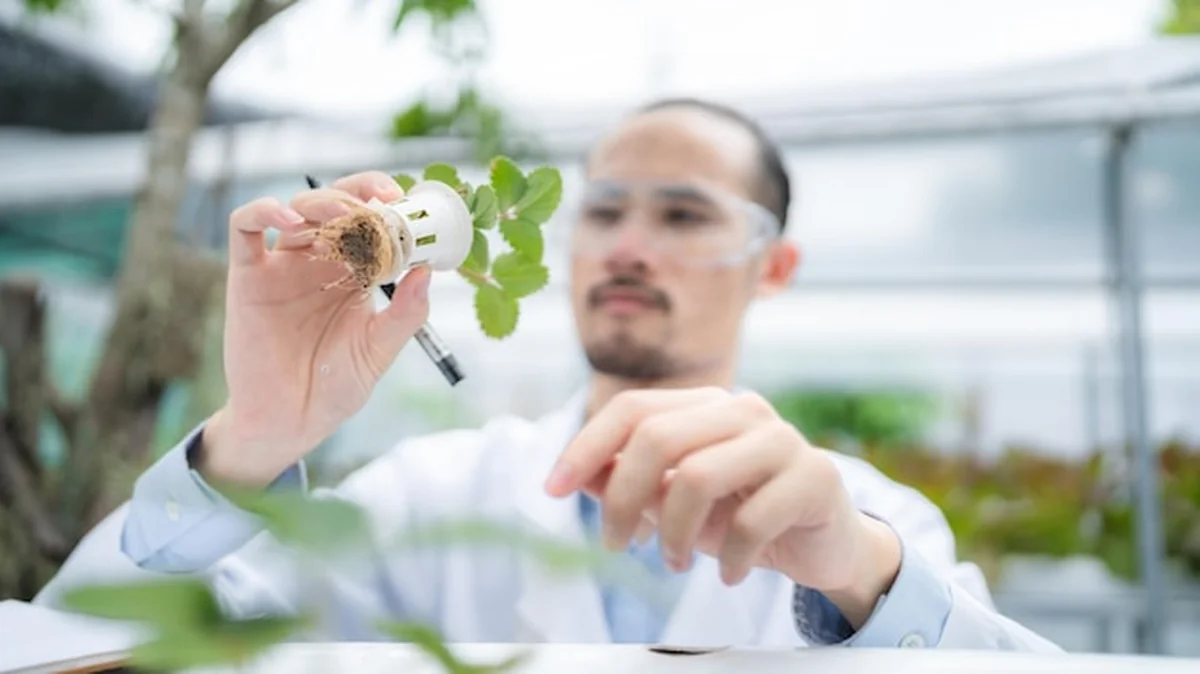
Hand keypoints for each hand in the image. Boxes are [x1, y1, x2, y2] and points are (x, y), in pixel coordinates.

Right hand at [200, 172, 431, 486]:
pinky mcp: (248, 276)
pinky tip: (288, 220)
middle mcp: (320, 262)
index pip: (372, 223)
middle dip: (361, 194)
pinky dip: (263, 211)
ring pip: (298, 210)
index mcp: (355, 273)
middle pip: (338, 206)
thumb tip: (428, 272)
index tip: (410, 202)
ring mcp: (283, 265)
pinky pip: (245, 228)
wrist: (290, 421)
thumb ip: (406, 314)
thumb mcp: (378, 351)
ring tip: (347, 213)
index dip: (389, 205)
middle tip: (384, 198)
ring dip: (323, 202)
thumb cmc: (335, 387)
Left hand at [545, 387, 901, 627]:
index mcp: (705, 405)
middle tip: (617, 546)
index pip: (632, 407)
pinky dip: (728, 558)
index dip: (585, 446)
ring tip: (672, 563)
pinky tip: (728, 575)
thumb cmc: (741, 515)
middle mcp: (743, 409)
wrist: (824, 543)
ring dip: (673, 532)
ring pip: (698, 475)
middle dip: (623, 498)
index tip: (552, 490)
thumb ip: (631, 484)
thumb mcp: (676, 503)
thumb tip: (580, 477)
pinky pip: (751, 520)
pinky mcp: (814, 476)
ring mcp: (782, 439)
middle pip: (657, 437)